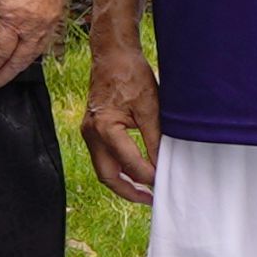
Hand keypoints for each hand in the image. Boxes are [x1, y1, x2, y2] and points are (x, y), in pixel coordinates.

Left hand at [0, 0, 76, 91]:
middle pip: (18, 61)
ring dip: (18, 68)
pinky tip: (22, 56)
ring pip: (33, 54)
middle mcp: (34, 26)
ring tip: (4, 76)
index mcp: (14, 20)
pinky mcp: (55, 15)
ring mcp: (48, 22)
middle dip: (2, 76)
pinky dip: (31, 54)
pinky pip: (44, 42)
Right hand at [81, 36, 160, 206]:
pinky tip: (136, 170)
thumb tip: (163, 166)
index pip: (129, 164)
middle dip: (129, 192)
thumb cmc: (131, 76)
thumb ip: (154, 140)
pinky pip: (104, 157)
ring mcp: (89, 132)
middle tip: (152, 201)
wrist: (113, 55)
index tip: (167, 182)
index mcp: (104, 128)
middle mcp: (91, 133)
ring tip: (146, 190)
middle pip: (107, 176)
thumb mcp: (151, 108)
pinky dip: (119, 168)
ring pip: (104, 169)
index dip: (150, 176)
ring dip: (123, 182)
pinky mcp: (93, 129)